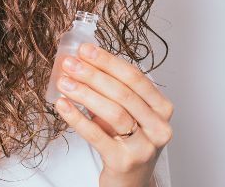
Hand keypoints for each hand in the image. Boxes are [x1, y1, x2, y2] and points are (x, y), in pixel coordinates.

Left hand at [53, 43, 173, 186]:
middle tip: (70, 63)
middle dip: (93, 74)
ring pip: (113, 112)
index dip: (108, 61)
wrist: (131, 182)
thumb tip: (82, 62)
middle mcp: (158, 127)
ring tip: (64, 82)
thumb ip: (112, 91)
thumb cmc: (127, 143)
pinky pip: (96, 135)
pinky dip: (77, 117)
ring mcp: (144, 146)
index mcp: (161, 109)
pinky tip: (63, 105)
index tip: (85, 50)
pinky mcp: (124, 161)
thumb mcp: (128, 114)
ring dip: (85, 93)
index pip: (135, 78)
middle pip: (123, 93)